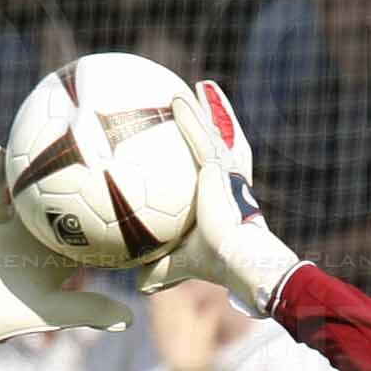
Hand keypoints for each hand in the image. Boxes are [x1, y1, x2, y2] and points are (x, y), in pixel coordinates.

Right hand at [0, 144, 132, 370]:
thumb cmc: (13, 316)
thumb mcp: (52, 311)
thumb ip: (88, 310)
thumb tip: (131, 319)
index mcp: (62, 240)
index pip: (88, 208)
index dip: (101, 185)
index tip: (114, 164)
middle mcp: (39, 223)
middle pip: (57, 180)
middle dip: (61, 157)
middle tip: (72, 130)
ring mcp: (12, 214)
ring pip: (20, 174)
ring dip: (22, 158)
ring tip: (25, 141)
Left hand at [139, 80, 301, 315]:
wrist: (233, 258)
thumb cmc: (211, 264)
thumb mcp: (177, 266)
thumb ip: (160, 270)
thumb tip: (138, 286)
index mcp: (221, 197)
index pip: (215, 170)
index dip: (211, 154)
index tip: (200, 143)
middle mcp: (228, 178)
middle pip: (221, 140)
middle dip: (214, 119)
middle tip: (202, 100)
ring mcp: (226, 168)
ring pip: (214, 129)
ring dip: (207, 106)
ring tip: (199, 85)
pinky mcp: (219, 165)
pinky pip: (200, 134)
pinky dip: (189, 115)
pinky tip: (177, 97)